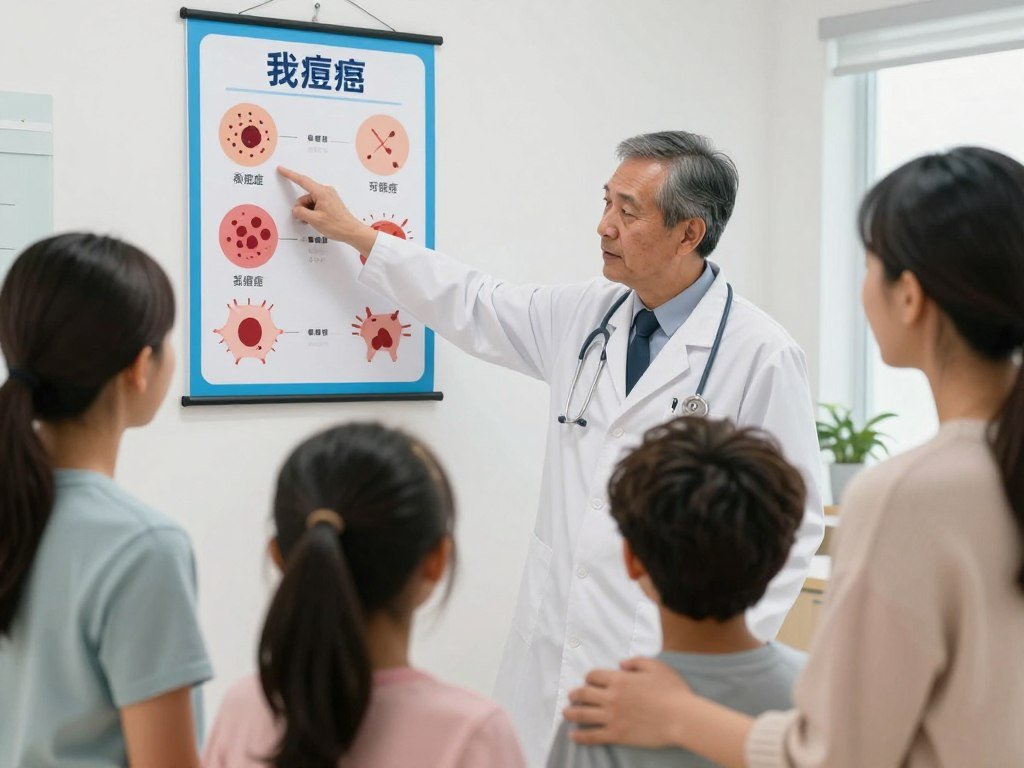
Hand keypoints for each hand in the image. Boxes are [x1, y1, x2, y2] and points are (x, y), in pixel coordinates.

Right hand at [277, 166, 377, 253]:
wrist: (352, 231)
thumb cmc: (337, 226)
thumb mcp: (314, 220)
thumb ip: (301, 213)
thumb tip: (296, 210)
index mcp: (322, 192)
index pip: (302, 180)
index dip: (290, 175)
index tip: (281, 169)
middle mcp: (325, 192)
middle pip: (305, 196)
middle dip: (301, 208)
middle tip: (305, 219)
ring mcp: (328, 197)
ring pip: (309, 202)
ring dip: (308, 212)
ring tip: (313, 222)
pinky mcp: (330, 203)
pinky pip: (316, 205)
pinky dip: (313, 212)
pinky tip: (316, 221)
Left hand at [564, 657, 692, 747]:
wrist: (681, 717)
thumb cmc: (672, 691)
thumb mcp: (655, 667)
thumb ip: (636, 661)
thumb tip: (621, 663)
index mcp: (619, 679)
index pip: (593, 676)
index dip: (589, 678)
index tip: (589, 682)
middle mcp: (611, 697)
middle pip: (583, 694)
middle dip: (575, 694)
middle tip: (571, 697)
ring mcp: (612, 717)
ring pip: (583, 715)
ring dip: (571, 713)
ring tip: (565, 713)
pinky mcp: (617, 735)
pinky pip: (593, 736)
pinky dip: (580, 736)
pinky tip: (573, 736)